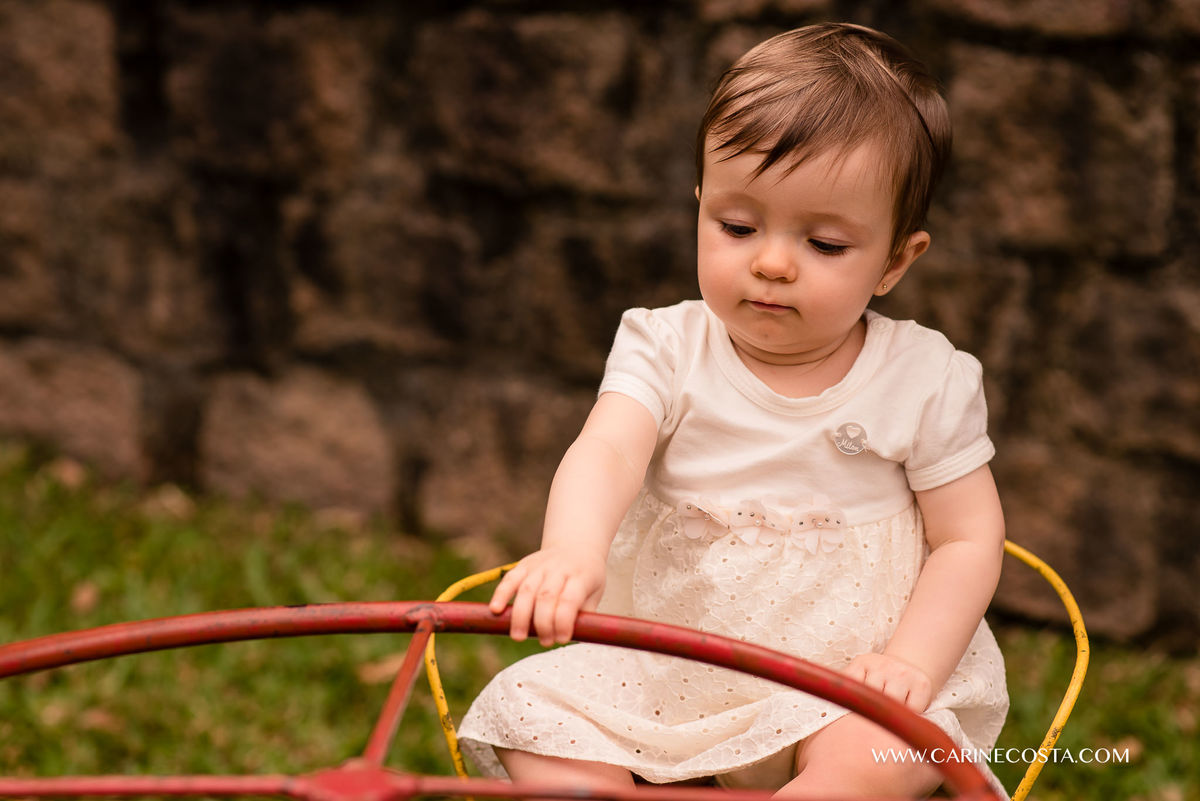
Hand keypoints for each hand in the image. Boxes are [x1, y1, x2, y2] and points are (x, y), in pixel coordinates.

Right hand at [488, 547, 606, 645]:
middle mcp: (558, 569)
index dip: (563, 622)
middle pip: (546, 597)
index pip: (568, 600)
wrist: (575, 545)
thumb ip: (585, 615)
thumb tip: (574, 639)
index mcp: (580, 576)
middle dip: (542, 623)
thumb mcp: (595, 593)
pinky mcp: (524, 565)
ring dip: (520, 616)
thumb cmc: (586, 577)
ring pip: (526, 590)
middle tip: (544, 642)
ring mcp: (539, 565)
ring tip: (518, 637)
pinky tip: (496, 610)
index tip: (562, 639)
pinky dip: (501, 594)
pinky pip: (510, 579)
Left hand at [843, 653, 932, 711]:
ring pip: (894, 706)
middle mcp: (882, 665)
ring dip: (893, 714)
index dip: (853, 707)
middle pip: (874, 701)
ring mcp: (902, 673)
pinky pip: (913, 710)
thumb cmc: (876, 681)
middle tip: (875, 716)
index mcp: (861, 663)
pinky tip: (906, 707)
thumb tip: (827, 718)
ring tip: (891, 709)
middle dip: (874, 712)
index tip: (854, 716)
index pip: (852, 689)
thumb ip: (844, 693)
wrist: (907, 665)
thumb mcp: (857, 678)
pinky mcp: (921, 684)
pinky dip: (909, 714)